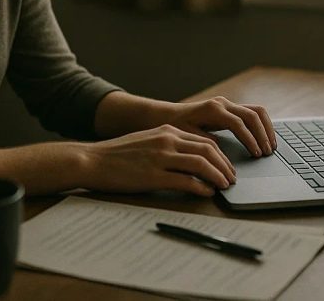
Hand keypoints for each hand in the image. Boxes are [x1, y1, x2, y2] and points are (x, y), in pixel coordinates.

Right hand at [81, 125, 236, 196]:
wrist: (92, 160)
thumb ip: (168, 146)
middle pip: (208, 150)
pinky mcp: (153, 176)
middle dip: (224, 166)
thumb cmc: (118, 155)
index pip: (204, 141)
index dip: (220, 156)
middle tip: (231, 178)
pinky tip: (207, 192)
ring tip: (224, 186)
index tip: (226, 167)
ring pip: (201, 164)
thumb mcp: (147, 141)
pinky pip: (186, 181)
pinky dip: (201, 187)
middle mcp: (166, 141)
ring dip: (218, 176)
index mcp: (166, 131)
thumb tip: (190, 159)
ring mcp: (160, 158)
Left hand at [165, 96, 275, 157]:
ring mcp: (228, 104)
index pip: (238, 123)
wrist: (168, 115)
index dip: (250, 139)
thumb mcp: (187, 136)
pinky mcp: (230, 108)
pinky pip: (252, 113)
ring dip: (266, 128)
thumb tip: (222, 153)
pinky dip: (262, 125)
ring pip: (257, 111)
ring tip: (271, 147)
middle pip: (252, 115)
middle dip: (263, 134)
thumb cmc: (176, 127)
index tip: (256, 154)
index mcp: (213, 110)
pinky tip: (265, 139)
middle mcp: (223, 103)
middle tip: (267, 153)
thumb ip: (205, 142)